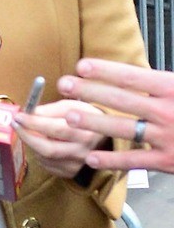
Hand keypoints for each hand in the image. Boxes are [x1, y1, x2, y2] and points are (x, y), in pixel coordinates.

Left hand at [13, 99, 104, 177]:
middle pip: (49, 149)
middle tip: (15, 124)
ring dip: (32, 143)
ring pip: (45, 158)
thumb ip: (52, 109)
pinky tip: (41, 142)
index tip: (19, 115)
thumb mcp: (74, 107)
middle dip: (27, 135)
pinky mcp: (70, 173)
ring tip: (30, 130)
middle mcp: (83, 152)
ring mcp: (76, 165)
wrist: (105, 139)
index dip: (35, 123)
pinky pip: (47, 165)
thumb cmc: (85, 118)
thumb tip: (30, 112)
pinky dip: (39, 153)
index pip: (57, 129)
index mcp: (87, 132)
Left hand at [58, 58, 173, 173]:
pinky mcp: (168, 161)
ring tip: (69, 116)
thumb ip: (162, 82)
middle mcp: (168, 111)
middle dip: (90, 91)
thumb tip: (135, 73)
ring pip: (123, 129)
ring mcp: (167, 138)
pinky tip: (91, 157)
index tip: (82, 65)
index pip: (133, 76)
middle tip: (64, 84)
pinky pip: (135, 161)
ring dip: (94, 122)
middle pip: (121, 99)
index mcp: (173, 89)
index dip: (105, 70)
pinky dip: (112, 161)